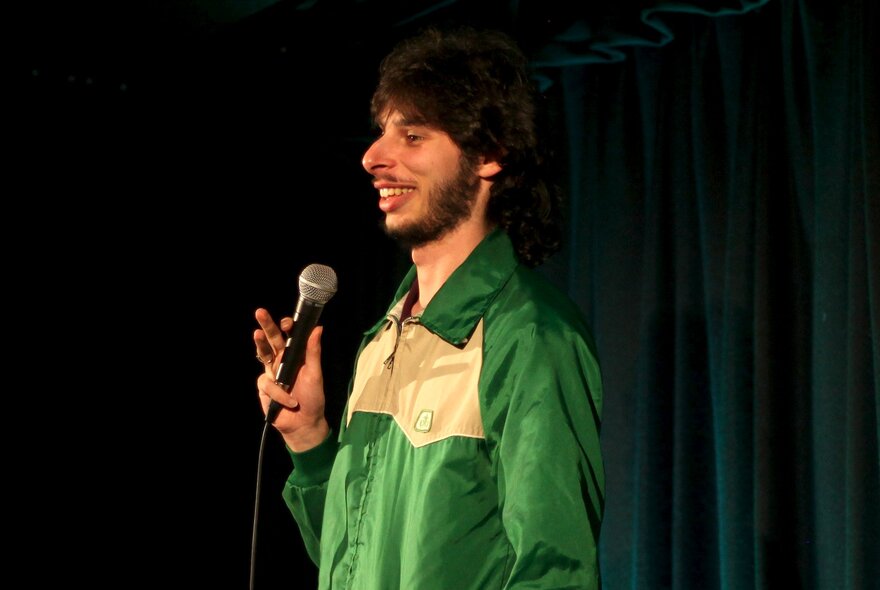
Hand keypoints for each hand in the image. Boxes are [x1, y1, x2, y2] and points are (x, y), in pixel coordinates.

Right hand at [254, 308, 329, 450]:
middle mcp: (281, 360)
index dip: (285, 327)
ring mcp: (271, 373)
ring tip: (257, 334)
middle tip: (260, 312)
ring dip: (260, 344)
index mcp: (295, 355)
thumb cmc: (313, 398)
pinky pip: (267, 383)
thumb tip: (318, 328)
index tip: (286, 323)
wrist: (304, 423)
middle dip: (265, 325)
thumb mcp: (315, 374)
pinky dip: (278, 393)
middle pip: (271, 340)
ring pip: (262, 354)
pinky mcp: (264, 387)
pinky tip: (288, 400)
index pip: (288, 336)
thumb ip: (314, 352)